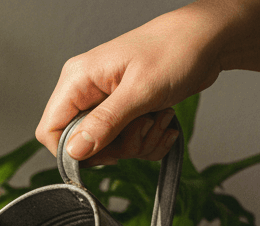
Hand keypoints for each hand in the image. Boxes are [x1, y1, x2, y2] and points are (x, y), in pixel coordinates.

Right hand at [35, 3, 228, 163]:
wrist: (209, 39)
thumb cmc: (176, 49)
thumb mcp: (139, 91)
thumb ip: (104, 124)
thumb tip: (74, 151)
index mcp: (78, 79)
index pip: (50, 130)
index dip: (72, 151)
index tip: (103, 153)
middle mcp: (87, 92)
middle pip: (81, 145)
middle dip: (116, 148)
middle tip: (142, 128)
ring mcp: (105, 103)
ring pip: (106, 148)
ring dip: (138, 144)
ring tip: (158, 119)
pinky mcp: (124, 112)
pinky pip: (126, 144)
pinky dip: (148, 142)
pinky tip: (164, 123)